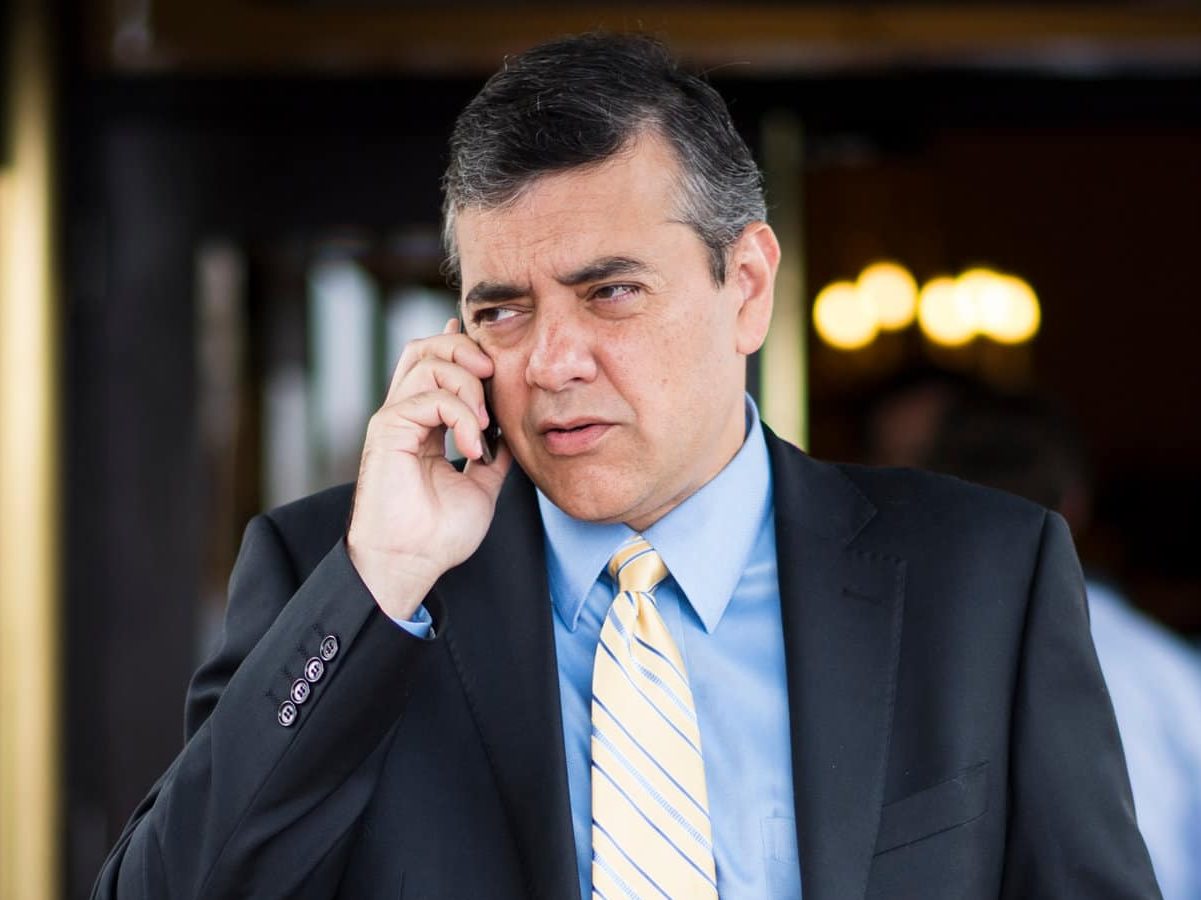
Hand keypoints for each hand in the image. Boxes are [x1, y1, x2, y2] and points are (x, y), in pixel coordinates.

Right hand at [346, 318, 512, 620]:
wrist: (413, 562)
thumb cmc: (439, 533)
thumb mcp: (481, 485)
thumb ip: (495, 454)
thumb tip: (512, 432)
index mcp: (423, 424)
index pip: (436, 366)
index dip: (461, 348)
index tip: (491, 352)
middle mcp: (405, 415)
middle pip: (425, 349)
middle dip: (464, 348)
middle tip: (493, 374)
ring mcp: (394, 419)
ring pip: (426, 362)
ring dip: (467, 384)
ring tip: (484, 424)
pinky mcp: (387, 429)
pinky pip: (428, 398)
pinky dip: (460, 416)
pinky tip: (472, 447)